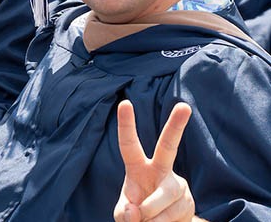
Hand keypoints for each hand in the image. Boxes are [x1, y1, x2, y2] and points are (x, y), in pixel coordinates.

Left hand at [114, 100, 195, 221]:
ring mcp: (177, 184)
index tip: (124, 103)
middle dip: (176, 126)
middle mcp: (160, 170)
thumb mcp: (123, 213)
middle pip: (168, 146)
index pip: (129, 145)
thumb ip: (124, 213)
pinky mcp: (189, 201)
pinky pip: (171, 214)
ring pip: (164, 195)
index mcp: (138, 168)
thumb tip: (135, 211)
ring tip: (144, 221)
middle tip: (184, 106)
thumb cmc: (139, 215)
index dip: (126, 125)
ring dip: (151, 213)